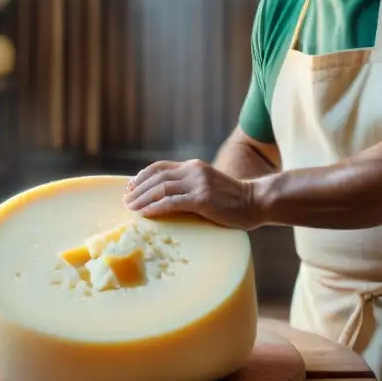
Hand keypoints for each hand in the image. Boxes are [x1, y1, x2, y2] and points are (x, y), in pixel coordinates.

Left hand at [123, 159, 262, 229]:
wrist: (255, 202)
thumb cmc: (232, 199)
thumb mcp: (208, 185)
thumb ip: (190, 185)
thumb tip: (167, 197)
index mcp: (193, 166)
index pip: (160, 167)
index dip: (142, 176)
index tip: (130, 187)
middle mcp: (194, 171)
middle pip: (157, 177)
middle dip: (138, 189)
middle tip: (126, 200)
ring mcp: (198, 184)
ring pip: (161, 188)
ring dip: (143, 198)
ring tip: (131, 208)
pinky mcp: (202, 199)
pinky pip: (172, 202)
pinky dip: (156, 207)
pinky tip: (145, 213)